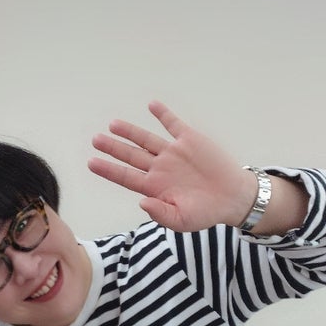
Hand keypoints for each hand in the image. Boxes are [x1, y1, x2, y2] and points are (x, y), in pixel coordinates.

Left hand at [88, 101, 257, 231]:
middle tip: (95, 140)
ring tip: (112, 124)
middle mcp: (159, 168)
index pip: (126, 177)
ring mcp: (173, 153)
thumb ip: (160, 213)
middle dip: (113, 148)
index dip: (108, 170)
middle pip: (131, 156)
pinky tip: (151, 105)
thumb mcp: (181, 220)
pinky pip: (173, 124)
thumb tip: (142, 203)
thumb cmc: (205, 213)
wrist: (232, 198)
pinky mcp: (190, 141)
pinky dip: (163, 115)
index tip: (92, 162)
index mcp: (154, 188)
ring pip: (146, 139)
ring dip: (130, 131)